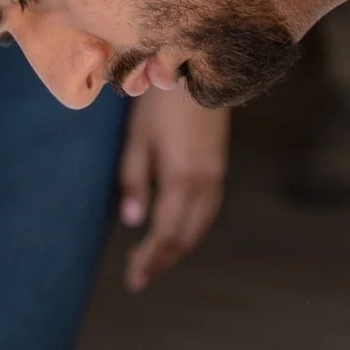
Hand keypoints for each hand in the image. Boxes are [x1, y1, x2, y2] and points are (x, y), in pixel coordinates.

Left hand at [119, 82, 226, 291]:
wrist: (201, 68)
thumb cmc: (161, 100)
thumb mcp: (138, 139)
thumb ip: (134, 181)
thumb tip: (132, 221)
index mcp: (181, 180)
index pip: (165, 235)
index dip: (149, 261)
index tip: (133, 281)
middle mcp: (204, 185)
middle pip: (184, 237)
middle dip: (161, 261)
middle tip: (138, 277)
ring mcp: (215, 177)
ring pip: (198, 227)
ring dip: (176, 248)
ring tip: (153, 260)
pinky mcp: (217, 168)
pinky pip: (206, 212)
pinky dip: (189, 231)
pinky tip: (175, 232)